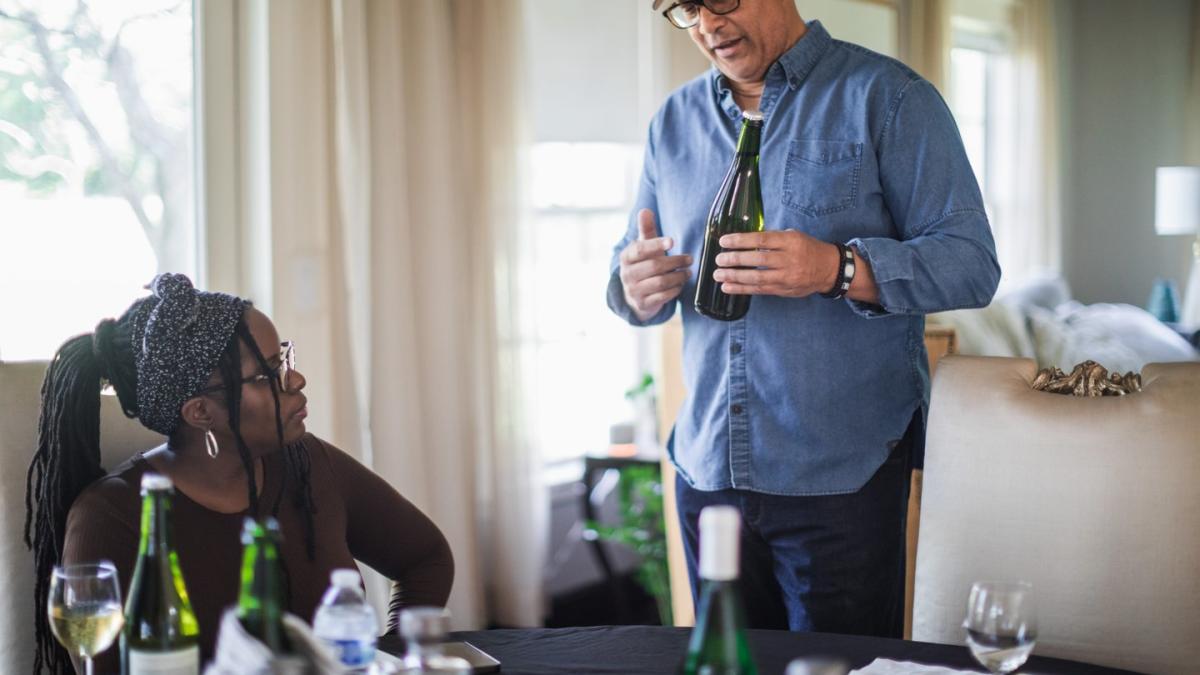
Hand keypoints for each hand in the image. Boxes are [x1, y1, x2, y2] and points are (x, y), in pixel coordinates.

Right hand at [619, 209, 691, 321]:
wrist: (633, 295)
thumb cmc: (643, 265)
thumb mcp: (643, 248)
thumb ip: (646, 230)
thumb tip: (645, 210)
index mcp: (626, 257)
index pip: (640, 249)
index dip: (656, 245)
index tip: (672, 241)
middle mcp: (627, 275)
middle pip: (654, 266)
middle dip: (675, 262)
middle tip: (689, 258)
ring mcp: (634, 291)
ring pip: (660, 282)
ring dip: (678, 276)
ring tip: (688, 272)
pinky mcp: (643, 304)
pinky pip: (663, 297)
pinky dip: (675, 290)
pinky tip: (681, 284)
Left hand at [713, 230, 838, 296]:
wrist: (828, 269)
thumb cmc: (806, 249)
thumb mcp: (793, 237)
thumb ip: (771, 239)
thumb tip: (743, 240)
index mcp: (790, 241)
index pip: (761, 239)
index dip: (740, 241)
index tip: (724, 241)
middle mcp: (789, 259)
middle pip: (757, 260)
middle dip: (734, 260)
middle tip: (719, 259)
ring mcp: (787, 277)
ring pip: (756, 278)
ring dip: (734, 277)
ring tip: (718, 275)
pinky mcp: (783, 290)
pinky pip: (759, 290)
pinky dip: (741, 289)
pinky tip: (727, 287)